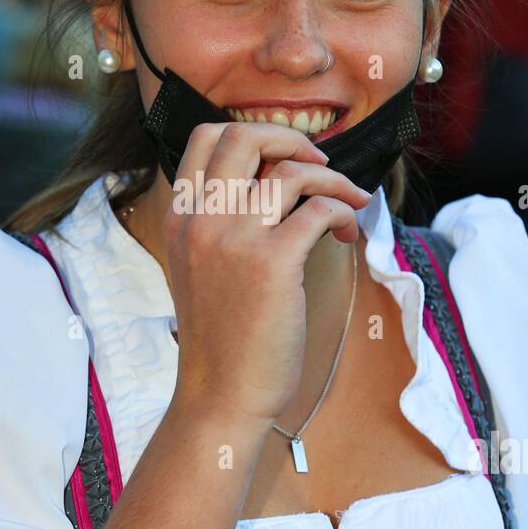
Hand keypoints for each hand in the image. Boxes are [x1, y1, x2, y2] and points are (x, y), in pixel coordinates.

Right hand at [163, 121, 370, 428]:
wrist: (221, 394)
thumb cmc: (222, 336)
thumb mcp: (200, 267)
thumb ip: (221, 221)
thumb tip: (275, 180)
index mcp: (180, 218)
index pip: (205, 137)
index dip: (253, 134)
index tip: (284, 157)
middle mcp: (200, 220)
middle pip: (243, 136)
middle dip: (292, 141)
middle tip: (320, 166)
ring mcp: (234, 239)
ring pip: (291, 172)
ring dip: (332, 181)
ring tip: (347, 204)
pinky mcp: (272, 263)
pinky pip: (319, 210)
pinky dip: (342, 212)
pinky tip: (345, 232)